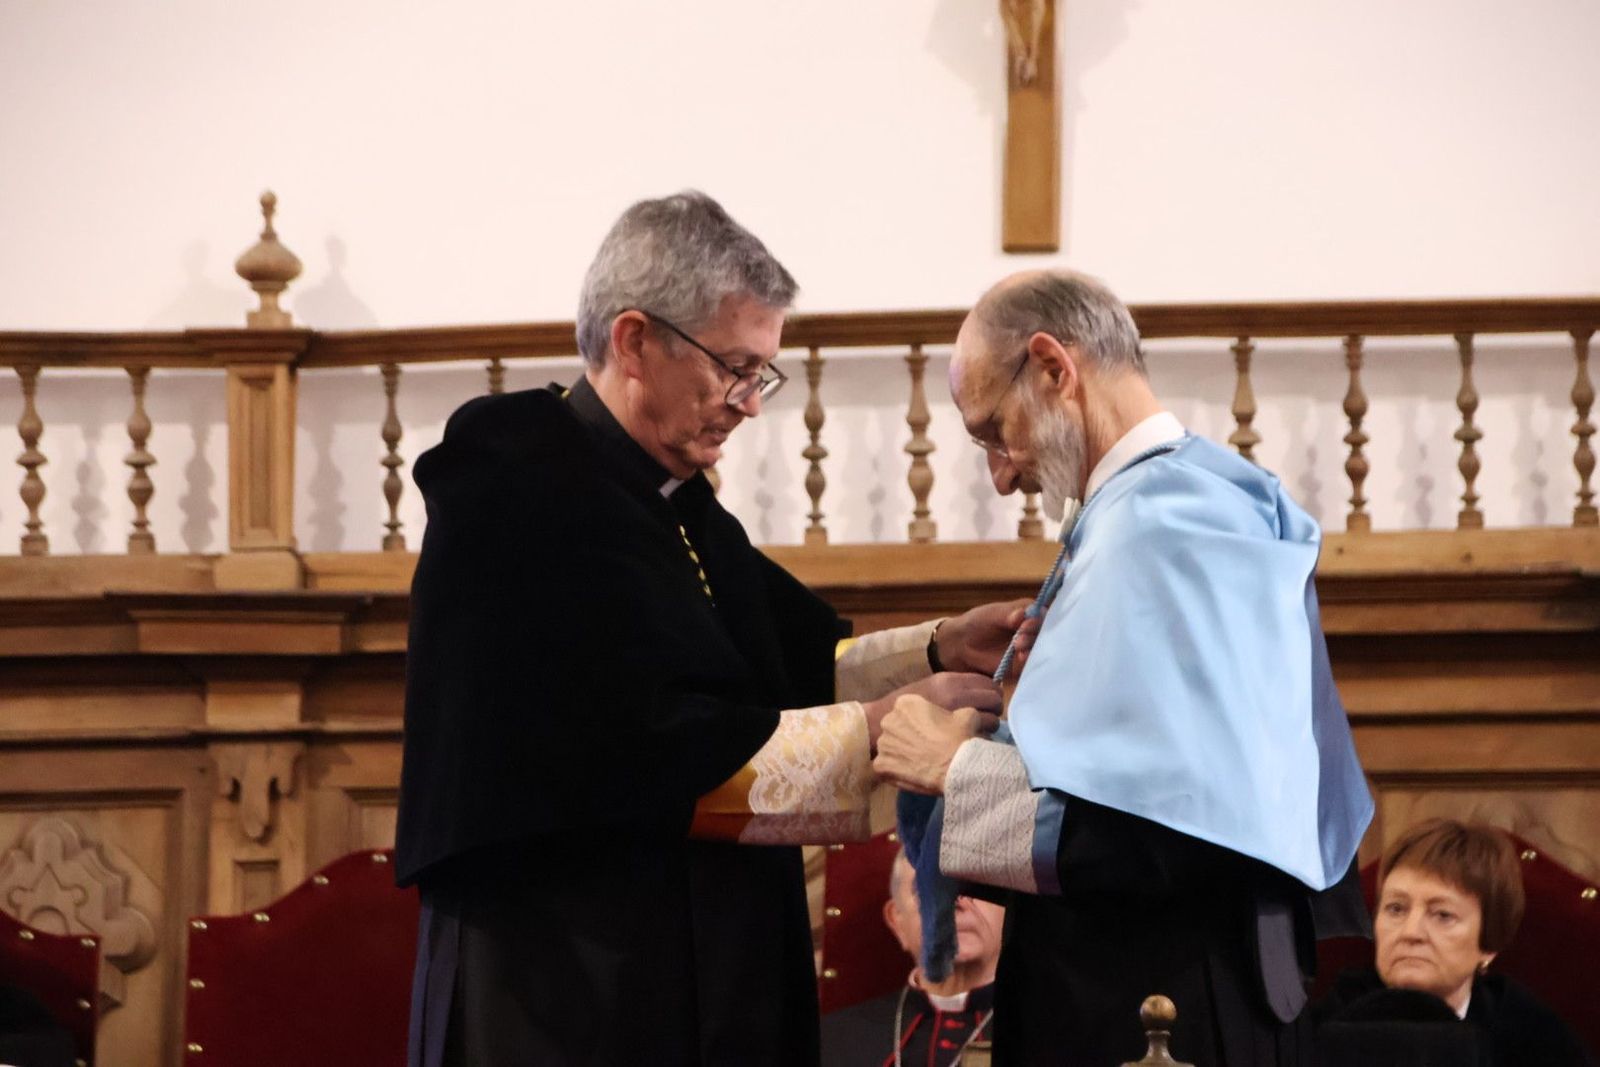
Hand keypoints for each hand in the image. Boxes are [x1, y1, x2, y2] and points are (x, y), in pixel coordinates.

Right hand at [862, 672, 1000, 747]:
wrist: (880, 728)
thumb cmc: (902, 709)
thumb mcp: (928, 690)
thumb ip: (952, 689)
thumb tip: (978, 693)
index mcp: (949, 682)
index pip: (988, 683)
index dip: (991, 694)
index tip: (988, 703)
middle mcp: (956, 696)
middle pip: (994, 700)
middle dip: (994, 710)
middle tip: (986, 719)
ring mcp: (957, 718)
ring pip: (992, 721)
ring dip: (989, 727)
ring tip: (976, 734)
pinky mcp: (956, 738)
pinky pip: (981, 739)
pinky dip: (980, 742)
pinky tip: (968, 746)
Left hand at [873, 695, 989, 794]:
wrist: (956, 766)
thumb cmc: (959, 737)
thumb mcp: (966, 714)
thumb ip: (956, 712)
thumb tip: (959, 717)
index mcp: (905, 704)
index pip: (908, 711)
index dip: (919, 722)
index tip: (930, 731)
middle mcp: (888, 721)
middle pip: (895, 728)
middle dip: (906, 736)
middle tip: (923, 748)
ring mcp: (882, 744)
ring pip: (890, 748)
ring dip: (900, 754)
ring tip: (917, 763)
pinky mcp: (880, 766)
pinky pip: (885, 768)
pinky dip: (895, 771)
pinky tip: (910, 774)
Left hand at [937, 598, 1039, 675]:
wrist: (962, 646)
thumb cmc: (977, 623)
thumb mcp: (991, 614)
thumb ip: (1007, 614)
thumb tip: (1022, 614)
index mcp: (1030, 612)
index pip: (1043, 614)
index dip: (1038, 619)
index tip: (1025, 625)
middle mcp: (1035, 630)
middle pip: (1046, 632)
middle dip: (1035, 635)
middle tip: (1019, 640)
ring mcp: (1032, 647)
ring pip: (1042, 648)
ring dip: (1033, 648)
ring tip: (1017, 648)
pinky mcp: (1026, 664)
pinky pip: (1034, 663)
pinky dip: (1030, 661)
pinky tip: (1021, 658)